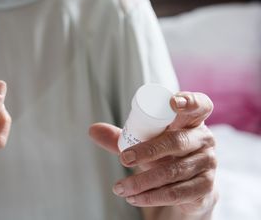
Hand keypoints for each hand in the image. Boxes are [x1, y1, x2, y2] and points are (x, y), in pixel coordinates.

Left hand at [89, 92, 217, 215]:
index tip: (173, 102)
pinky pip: (177, 193)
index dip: (190, 101)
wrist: (188, 189)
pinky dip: (152, 196)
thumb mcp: (145, 143)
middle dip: (148, 150)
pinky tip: (133, 198)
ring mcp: (208, 164)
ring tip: (119, 188)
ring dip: (142, 181)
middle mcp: (204, 139)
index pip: (200, 106)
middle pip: (177, 141)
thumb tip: (92, 130)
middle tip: (124, 159)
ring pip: (173, 171)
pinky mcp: (205, 188)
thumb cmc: (165, 155)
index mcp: (191, 121)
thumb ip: (122, 137)